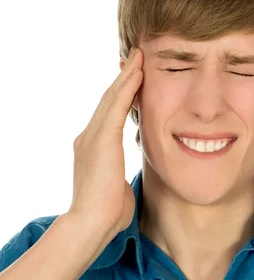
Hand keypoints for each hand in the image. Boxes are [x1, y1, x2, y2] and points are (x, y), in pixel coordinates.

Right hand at [68, 48, 143, 235]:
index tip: (132, 77)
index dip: (121, 93)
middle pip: (109, 100)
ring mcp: (92, 137)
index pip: (110, 113)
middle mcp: (89, 137)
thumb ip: (117, 173)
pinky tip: (138, 73)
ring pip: (112, 98)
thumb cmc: (107, 212)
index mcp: (93, 147)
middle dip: (123, 77)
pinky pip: (117, 107)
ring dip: (127, 76)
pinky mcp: (101, 140)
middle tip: (134, 56)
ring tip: (138, 56)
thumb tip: (121, 177)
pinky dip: (128, 88)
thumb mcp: (115, 185)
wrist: (91, 223)